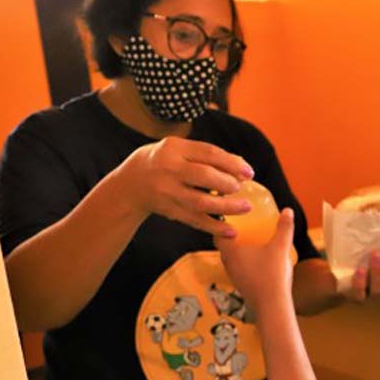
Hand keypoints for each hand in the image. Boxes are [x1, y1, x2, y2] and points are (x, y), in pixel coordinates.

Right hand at [114, 136, 254, 236]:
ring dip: (227, 207)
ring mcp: (167, 192)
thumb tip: (240, 164)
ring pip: (201, 202)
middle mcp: (169, 169)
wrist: (130, 184)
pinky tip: (231, 231)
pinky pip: (194, 220)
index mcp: (174, 148)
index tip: (249, 172)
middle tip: (241, 188)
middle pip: (204, 176)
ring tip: (245, 208)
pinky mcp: (169, 210)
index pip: (208, 153)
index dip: (232, 163)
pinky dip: (214, 227)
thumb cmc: (163, 162)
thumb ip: (205, 155)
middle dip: (228, 183)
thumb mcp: (178, 150)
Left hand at [216, 208, 295, 313]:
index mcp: (231, 252)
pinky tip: (258, 261)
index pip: (217, 235)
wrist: (272, 306)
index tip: (230, 218)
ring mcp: (234, 277)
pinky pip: (239, 269)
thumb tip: (288, 211)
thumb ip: (284, 227)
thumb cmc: (272, 275)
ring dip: (237, 250)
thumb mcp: (280, 247)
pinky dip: (244, 262)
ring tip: (250, 243)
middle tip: (242, 227)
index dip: (221, 225)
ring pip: (231, 259)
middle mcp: (228, 264)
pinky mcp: (241, 286)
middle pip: (224, 246)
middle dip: (231, 236)